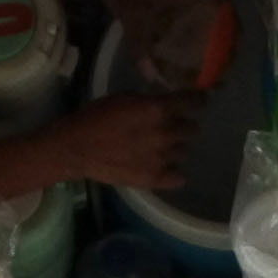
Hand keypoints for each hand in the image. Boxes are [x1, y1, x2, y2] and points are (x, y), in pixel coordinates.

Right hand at [48, 92, 195, 192]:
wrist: (77, 148)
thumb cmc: (96, 117)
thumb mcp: (125, 98)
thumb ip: (150, 101)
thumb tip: (167, 102)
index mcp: (158, 109)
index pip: (193, 101)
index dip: (198, 100)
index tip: (201, 100)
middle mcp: (165, 133)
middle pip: (192, 129)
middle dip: (183, 125)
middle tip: (171, 127)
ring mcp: (162, 159)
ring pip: (184, 152)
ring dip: (175, 148)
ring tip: (159, 148)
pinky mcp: (155, 179)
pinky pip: (179, 177)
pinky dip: (174, 172)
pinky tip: (164, 168)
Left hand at [110, 0, 229, 90]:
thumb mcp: (133, 19)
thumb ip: (141, 48)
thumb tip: (151, 78)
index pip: (222, 4)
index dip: (235, 23)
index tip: (238, 45)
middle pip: (218, 12)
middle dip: (226, 35)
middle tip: (225, 60)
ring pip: (203, 16)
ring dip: (211, 34)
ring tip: (212, 59)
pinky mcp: (167, 2)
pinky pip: (187, 19)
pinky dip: (192, 34)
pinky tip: (186, 52)